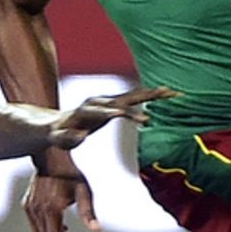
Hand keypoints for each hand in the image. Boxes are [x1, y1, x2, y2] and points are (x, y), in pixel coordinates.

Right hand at [23, 171, 95, 231]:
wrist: (51, 157)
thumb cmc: (71, 174)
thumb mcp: (84, 191)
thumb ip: (88, 212)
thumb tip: (97, 229)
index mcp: (52, 207)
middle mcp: (38, 209)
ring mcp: (30, 207)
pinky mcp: (27, 204)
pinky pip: (34, 226)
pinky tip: (60, 228)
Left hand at [47, 86, 175, 149]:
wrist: (58, 124)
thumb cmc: (59, 135)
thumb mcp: (59, 139)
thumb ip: (67, 138)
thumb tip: (80, 136)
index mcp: (87, 110)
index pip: (106, 111)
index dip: (119, 112)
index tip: (135, 116)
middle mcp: (100, 101)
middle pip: (125, 98)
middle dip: (144, 97)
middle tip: (163, 95)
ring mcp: (108, 100)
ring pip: (133, 96)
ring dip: (153, 94)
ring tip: (172, 91)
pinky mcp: (114, 103)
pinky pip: (134, 98)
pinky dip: (150, 96)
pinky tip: (166, 93)